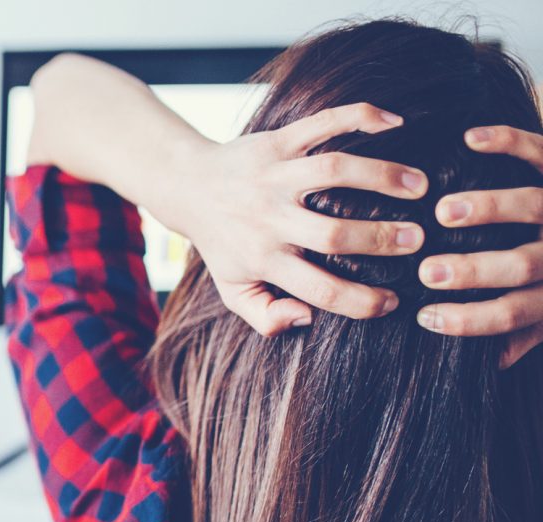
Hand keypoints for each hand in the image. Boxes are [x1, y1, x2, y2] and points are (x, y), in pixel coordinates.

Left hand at [151, 103, 428, 335]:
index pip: (319, 289)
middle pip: (332, 232)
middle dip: (381, 238)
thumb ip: (266, 316)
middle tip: (420, 240)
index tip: (394, 302)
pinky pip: (320, 123)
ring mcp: (273, 175)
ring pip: (333, 170)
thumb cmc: (223, 243)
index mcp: (262, 259)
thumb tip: (307, 318)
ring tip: (421, 186)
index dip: (362, 302)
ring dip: (383, 175)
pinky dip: (360, 116)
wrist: (186, 187)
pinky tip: (395, 122)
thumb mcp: (233, 289)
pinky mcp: (276, 140)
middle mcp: (268, 217)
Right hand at [413, 126, 542, 366]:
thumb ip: (530, 330)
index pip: (514, 313)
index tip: (427, 319)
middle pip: (522, 264)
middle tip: (430, 272)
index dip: (473, 320)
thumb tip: (492, 363)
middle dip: (475, 270)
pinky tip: (470, 139)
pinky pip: (539, 153)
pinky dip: (508, 141)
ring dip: (488, 209)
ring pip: (532, 207)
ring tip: (444, 212)